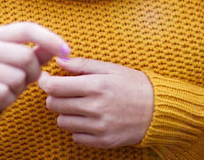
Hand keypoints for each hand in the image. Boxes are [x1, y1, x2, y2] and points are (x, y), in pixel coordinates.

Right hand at [0, 22, 69, 127]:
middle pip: (25, 56)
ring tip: (11, 87)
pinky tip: (2, 98)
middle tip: (28, 79)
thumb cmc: (3, 77)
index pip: (28, 29)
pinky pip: (4, 94)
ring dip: (20, 88)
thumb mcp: (22, 62)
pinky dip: (9, 99)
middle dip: (34, 72)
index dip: (50, 39)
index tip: (67, 51)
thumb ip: (40, 52)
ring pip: (16, 77)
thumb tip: (61, 48)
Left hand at [37, 57, 153, 148]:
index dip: (45, 81)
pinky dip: (78, 127)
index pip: (55, 87)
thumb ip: (83, 64)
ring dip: (66, 112)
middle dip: (55, 96)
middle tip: (64, 90)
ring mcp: (98, 127)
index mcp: (96, 85)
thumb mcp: (110, 68)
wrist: (157, 109)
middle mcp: (95, 108)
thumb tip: (59, 62)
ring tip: (80, 103)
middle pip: (54, 105)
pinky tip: (89, 117)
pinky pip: (75, 136)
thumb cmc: (133, 84)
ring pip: (62, 122)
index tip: (45, 78)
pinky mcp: (102, 142)